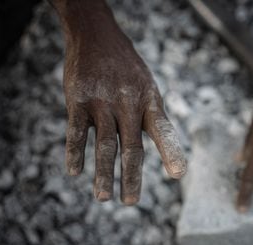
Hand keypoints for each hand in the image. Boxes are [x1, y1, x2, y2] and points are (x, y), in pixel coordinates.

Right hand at [58, 1, 185, 203]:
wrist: (98, 36)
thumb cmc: (127, 70)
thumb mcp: (148, 87)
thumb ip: (151, 117)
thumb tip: (159, 151)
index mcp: (150, 101)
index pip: (164, 131)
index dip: (171, 152)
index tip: (178, 174)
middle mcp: (128, 103)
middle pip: (131, 146)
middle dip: (131, 176)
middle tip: (130, 201)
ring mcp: (102, 101)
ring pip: (104, 144)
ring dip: (103, 173)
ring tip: (103, 197)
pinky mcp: (78, 98)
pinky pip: (76, 131)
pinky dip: (76, 153)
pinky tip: (74, 172)